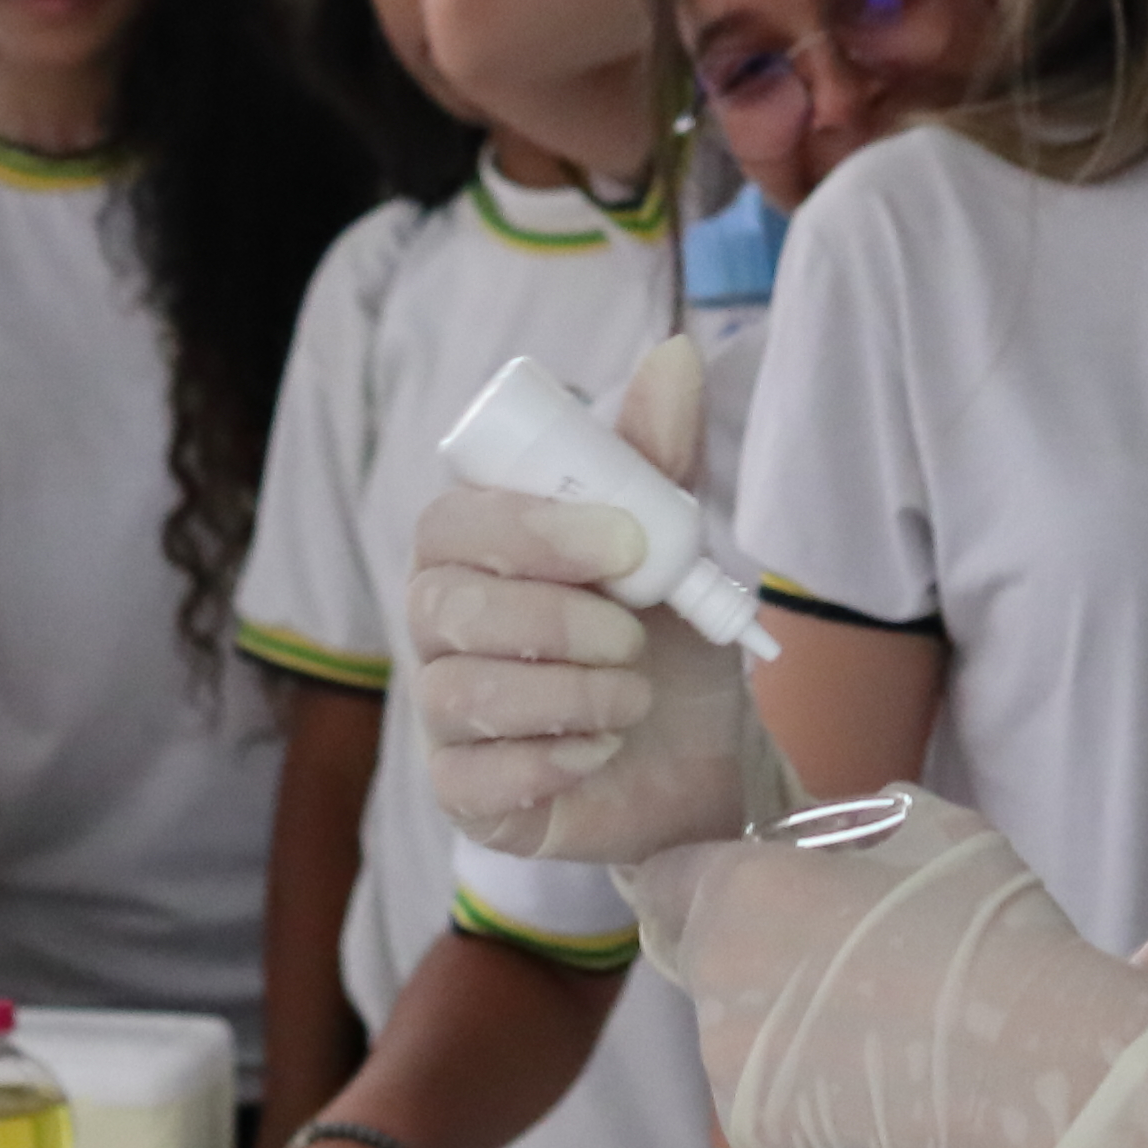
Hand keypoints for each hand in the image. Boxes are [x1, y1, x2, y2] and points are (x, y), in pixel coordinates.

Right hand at [409, 336, 745, 871]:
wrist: (706, 761)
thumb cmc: (668, 641)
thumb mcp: (673, 548)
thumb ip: (659, 459)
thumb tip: (674, 354)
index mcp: (477, 551)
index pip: (452, 521)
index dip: (530, 528)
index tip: (627, 543)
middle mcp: (441, 627)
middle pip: (446, 605)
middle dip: (555, 618)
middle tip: (635, 633)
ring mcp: (444, 714)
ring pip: (459, 690)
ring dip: (569, 692)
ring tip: (634, 696)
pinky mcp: (463, 793)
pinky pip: (470, 779)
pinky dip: (551, 760)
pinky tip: (600, 749)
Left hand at [640, 793, 1147, 1147]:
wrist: (1047, 1073)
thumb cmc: (995, 935)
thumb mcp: (936, 832)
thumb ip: (864, 826)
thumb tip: (847, 845)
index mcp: (739, 899)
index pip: (668, 880)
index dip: (708, 879)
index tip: (754, 887)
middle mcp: (715, 991)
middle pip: (708, 966)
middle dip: (759, 959)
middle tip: (846, 964)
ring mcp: (736, 1080)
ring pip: (740, 1042)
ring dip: (786, 1033)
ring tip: (882, 1035)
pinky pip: (775, 1107)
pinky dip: (813, 1098)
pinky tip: (887, 1089)